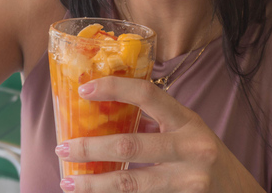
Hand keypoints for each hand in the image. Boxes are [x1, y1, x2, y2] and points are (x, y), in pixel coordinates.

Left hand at [55, 77, 263, 192]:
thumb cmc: (208, 157)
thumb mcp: (189, 132)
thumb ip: (158, 123)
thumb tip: (109, 110)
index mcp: (189, 122)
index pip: (149, 95)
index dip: (116, 88)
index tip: (86, 89)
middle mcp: (191, 150)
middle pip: (131, 146)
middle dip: (90, 147)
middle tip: (63, 146)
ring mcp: (188, 182)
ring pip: (131, 183)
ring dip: (94, 184)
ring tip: (69, 181)